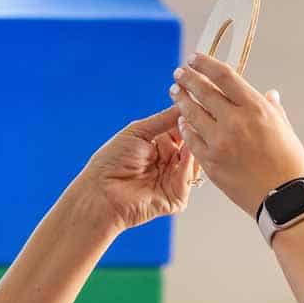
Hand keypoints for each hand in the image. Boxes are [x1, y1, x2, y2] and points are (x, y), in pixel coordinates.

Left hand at [70, 105, 195, 232]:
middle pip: (192, 146)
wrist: (100, 192)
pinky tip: (188, 152)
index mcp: (159, 145)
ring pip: (194, 162)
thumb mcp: (138, 131)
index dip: (190, 120)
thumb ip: (164, 119)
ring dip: (195, 148)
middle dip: (197, 133)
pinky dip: (189, 165)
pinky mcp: (175, 198)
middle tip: (203, 119)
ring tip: (195, 133)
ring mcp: (172, 180)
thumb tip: (184, 104)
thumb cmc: (110, 162)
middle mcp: (168, 162)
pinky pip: (188, 180)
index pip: (183, 130)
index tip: (199, 106)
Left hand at [169, 52, 303, 218]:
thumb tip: (269, 95)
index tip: (196, 58)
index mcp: (255, 108)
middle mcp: (235, 122)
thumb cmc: (289, 165)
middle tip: (179, 72)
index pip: (224, 76)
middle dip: (188, 78)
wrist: (284, 198)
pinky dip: (185, 128)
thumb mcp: (285, 128)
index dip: (206, 64)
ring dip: (181, 100)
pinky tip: (181, 121)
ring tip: (175, 92)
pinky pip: (192, 140)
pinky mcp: (211, 163)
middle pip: (204, 91)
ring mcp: (220, 143)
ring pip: (192, 114)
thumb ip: (272, 108)